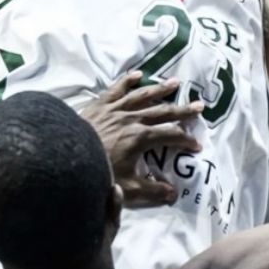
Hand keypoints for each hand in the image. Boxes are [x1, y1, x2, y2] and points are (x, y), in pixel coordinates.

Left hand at [78, 71, 201, 207]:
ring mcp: (116, 108)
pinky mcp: (101, 103)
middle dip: (183, 110)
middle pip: (162, 111)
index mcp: (141, 137)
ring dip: (161, 89)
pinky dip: (128, 80)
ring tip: (176, 83)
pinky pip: (117, 88)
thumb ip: (152, 191)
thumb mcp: (128, 188)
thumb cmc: (99, 172)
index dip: (185, 140)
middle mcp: (132, 118)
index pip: (170, 136)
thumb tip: (173, 194)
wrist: (68, 155)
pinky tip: (138, 74)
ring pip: (143, 95)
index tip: (197, 145)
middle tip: (200, 106)